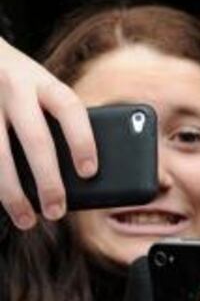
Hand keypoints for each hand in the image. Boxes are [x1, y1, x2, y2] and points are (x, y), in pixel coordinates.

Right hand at [0, 37, 95, 227]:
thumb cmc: (19, 82)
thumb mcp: (39, 86)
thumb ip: (55, 117)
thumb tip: (83, 174)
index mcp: (42, 80)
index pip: (69, 108)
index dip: (82, 140)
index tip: (89, 172)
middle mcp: (14, 89)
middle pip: (36, 139)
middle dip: (48, 180)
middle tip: (57, 210)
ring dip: (13, 193)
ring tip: (27, 219)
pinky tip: (2, 201)